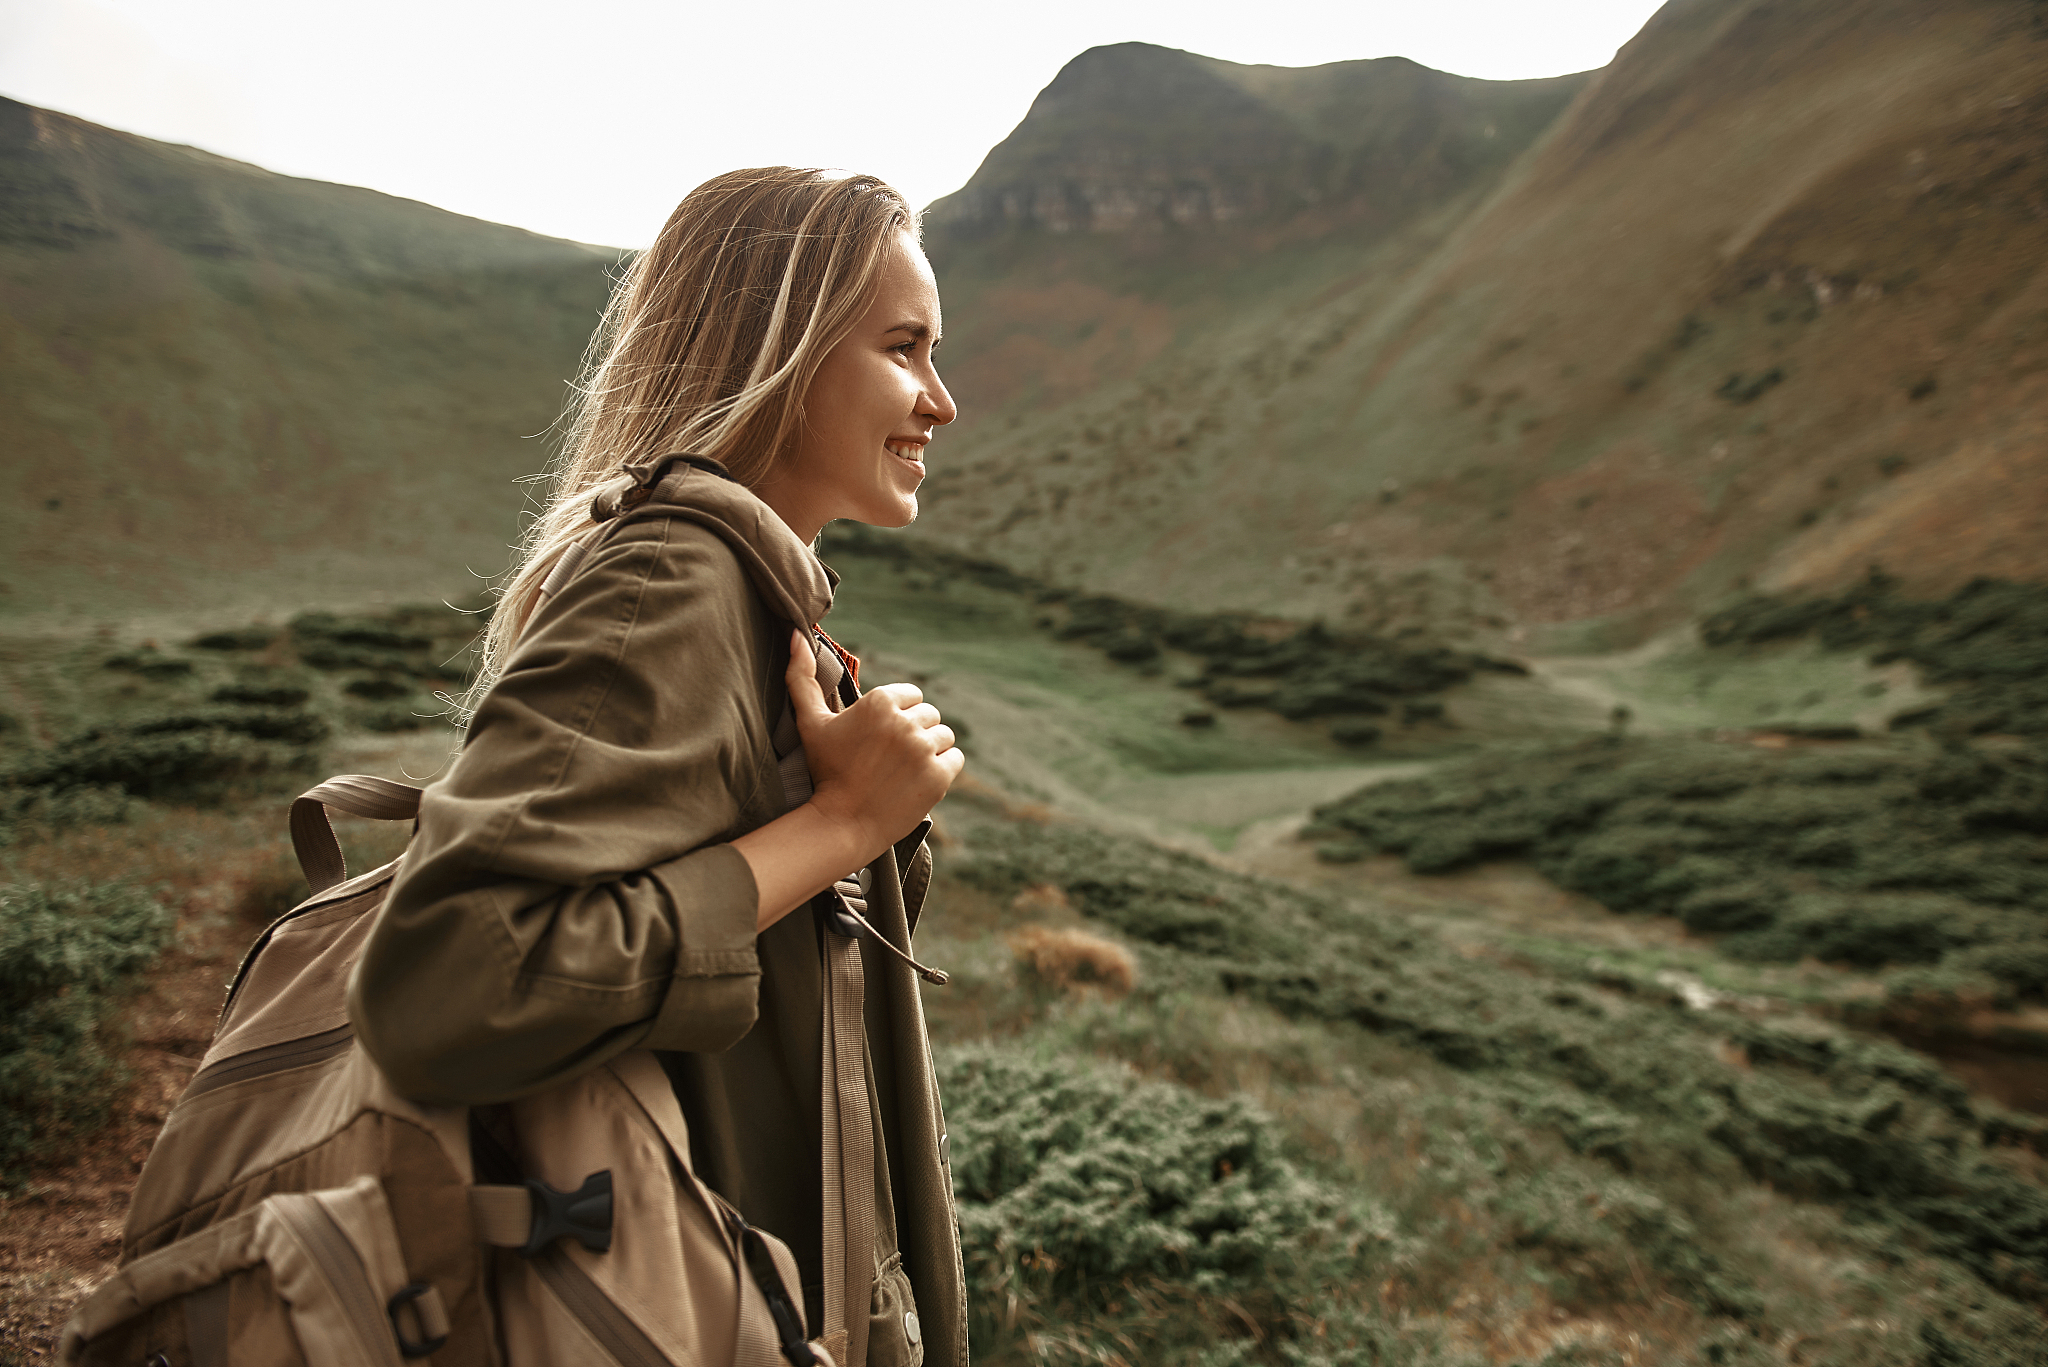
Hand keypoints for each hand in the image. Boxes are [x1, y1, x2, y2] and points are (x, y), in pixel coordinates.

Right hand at [786, 629, 963, 855]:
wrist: (841, 823)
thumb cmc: (825, 770)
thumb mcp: (809, 722)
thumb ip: (802, 676)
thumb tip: (797, 634)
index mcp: (880, 701)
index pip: (911, 695)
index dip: (897, 716)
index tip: (880, 738)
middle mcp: (905, 721)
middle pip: (930, 715)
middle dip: (914, 733)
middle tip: (890, 757)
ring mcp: (923, 749)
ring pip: (944, 736)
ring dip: (930, 750)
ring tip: (904, 769)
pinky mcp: (939, 775)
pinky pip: (956, 758)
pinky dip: (943, 768)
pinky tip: (918, 779)